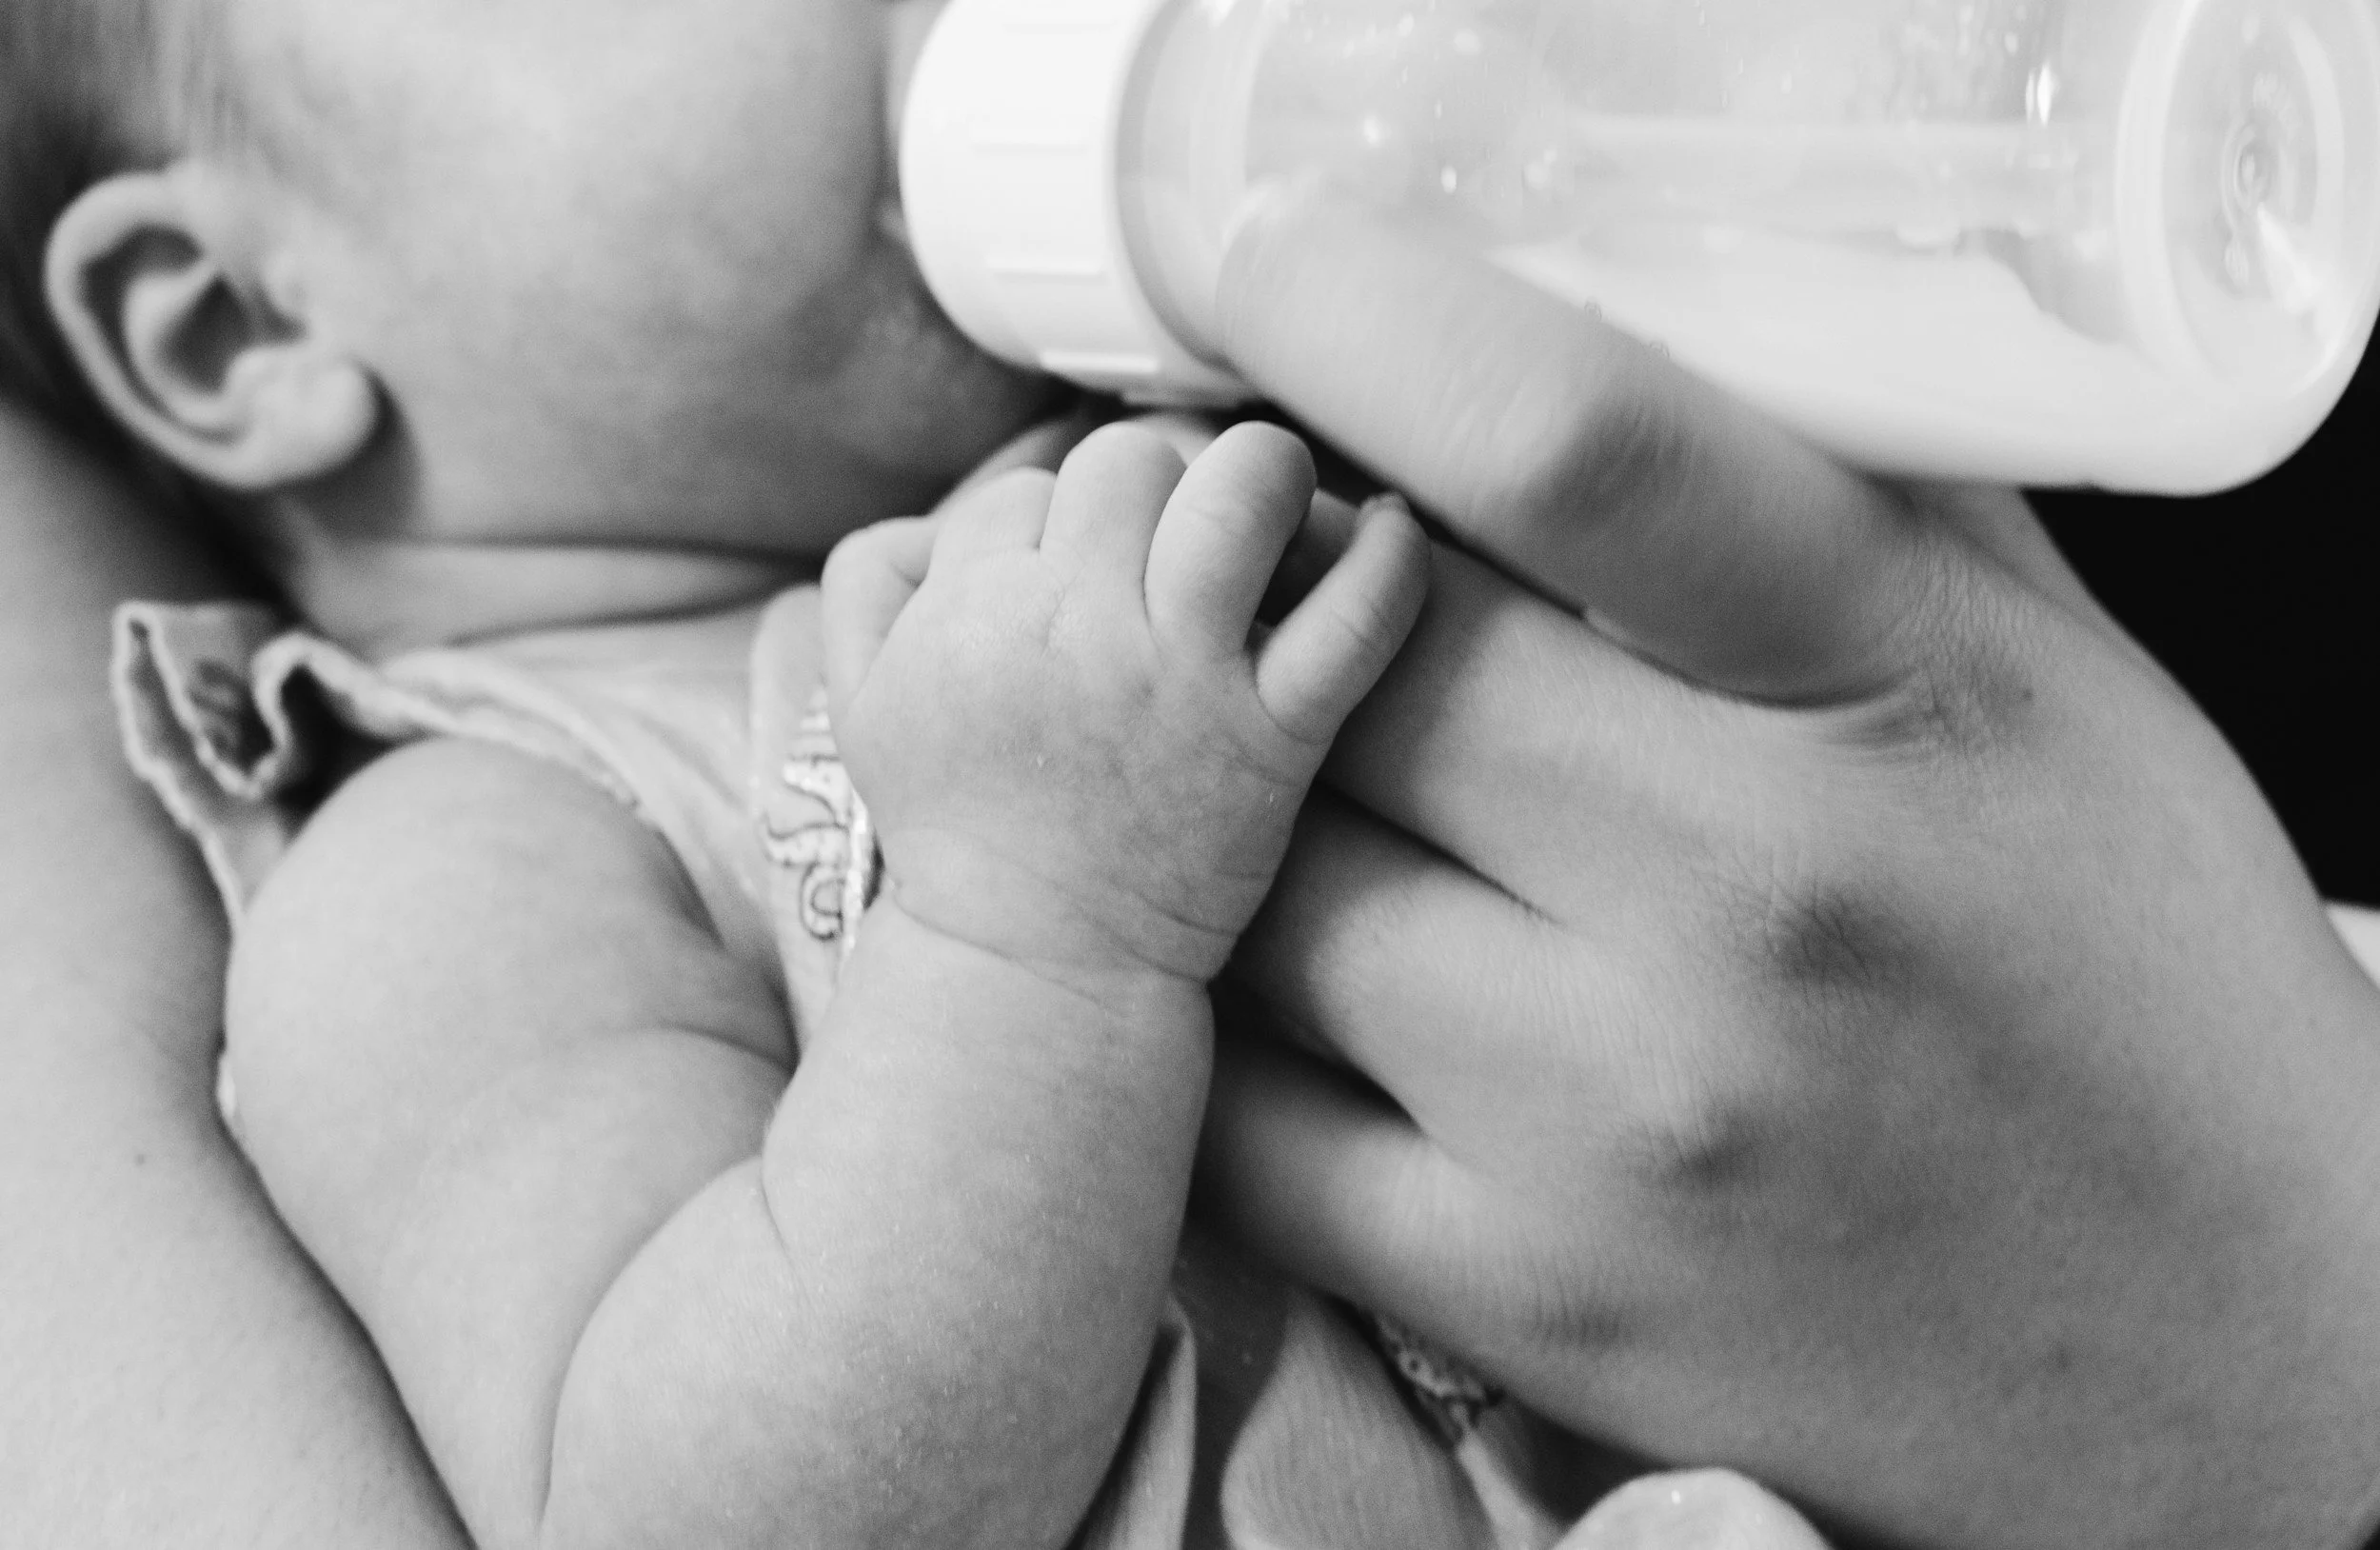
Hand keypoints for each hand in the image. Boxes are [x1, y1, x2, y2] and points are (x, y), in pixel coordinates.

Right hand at [823, 420, 1426, 986]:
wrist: (1036, 964)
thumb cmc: (955, 825)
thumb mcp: (860, 702)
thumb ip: (871, 580)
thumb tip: (945, 511)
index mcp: (969, 612)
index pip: (1027, 491)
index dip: (1050, 528)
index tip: (1069, 590)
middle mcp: (1075, 626)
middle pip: (1129, 463)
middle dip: (1150, 490)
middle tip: (1165, 553)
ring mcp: (1184, 676)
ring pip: (1244, 488)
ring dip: (1266, 479)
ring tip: (1271, 513)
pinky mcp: (1275, 735)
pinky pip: (1358, 616)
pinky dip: (1389, 559)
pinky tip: (1393, 530)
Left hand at [1195, 197, 2379, 1549]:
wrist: (2238, 1364)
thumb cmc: (2133, 990)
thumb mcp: (2050, 681)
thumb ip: (1826, 501)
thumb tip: (1584, 333)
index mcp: (1894, 692)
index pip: (1569, 442)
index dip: (1359, 328)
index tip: (1267, 289)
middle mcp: (1746, 904)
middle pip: (1340, 673)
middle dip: (1267, 609)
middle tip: (1263, 594)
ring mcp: (1613, 1123)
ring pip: (1252, 894)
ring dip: (1234, 823)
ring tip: (1298, 804)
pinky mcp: (1524, 1300)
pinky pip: (1238, 1124)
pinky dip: (1224, 1029)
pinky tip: (1293, 985)